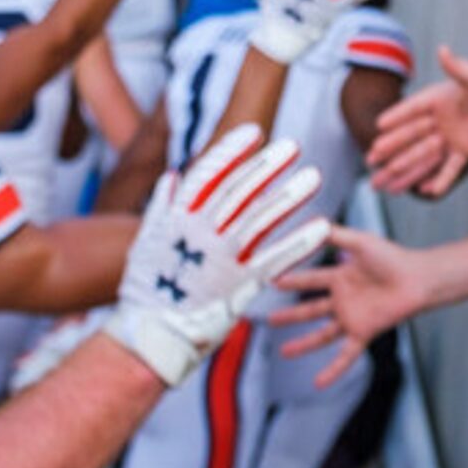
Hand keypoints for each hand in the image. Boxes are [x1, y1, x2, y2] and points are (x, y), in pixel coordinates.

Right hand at [102, 125, 325, 386]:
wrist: (151, 335)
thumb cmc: (146, 289)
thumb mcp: (145, 242)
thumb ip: (161, 207)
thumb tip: (173, 175)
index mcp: (178, 218)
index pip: (209, 174)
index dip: (233, 151)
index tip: (255, 132)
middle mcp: (202, 232)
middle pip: (241, 191)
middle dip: (268, 165)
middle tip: (294, 146)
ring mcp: (222, 257)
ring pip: (261, 219)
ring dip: (290, 196)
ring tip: (315, 176)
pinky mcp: (239, 284)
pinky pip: (276, 259)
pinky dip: (299, 243)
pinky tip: (323, 227)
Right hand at [271, 225, 431, 387]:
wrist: (417, 278)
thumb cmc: (393, 258)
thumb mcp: (359, 241)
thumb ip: (334, 234)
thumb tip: (311, 224)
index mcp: (341, 277)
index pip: (309, 280)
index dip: (290, 280)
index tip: (269, 281)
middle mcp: (344, 300)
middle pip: (310, 310)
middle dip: (289, 316)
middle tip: (269, 320)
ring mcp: (353, 318)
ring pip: (322, 335)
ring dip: (303, 344)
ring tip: (284, 352)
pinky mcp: (364, 332)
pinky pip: (345, 355)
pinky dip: (332, 370)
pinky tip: (318, 382)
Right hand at [367, 45, 467, 195]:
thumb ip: (457, 67)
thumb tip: (442, 49)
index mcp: (439, 99)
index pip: (412, 110)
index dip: (396, 118)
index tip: (377, 126)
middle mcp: (441, 119)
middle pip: (412, 136)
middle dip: (391, 149)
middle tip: (370, 159)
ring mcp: (452, 136)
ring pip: (425, 156)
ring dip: (407, 169)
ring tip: (387, 181)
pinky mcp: (466, 150)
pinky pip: (450, 167)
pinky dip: (440, 179)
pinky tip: (424, 190)